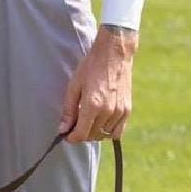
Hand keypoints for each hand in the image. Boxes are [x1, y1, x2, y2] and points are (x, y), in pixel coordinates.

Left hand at [60, 25, 137, 141]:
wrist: (114, 53)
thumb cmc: (91, 66)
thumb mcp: (74, 86)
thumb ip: (69, 110)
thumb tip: (63, 129)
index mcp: (92, 105)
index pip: (81, 134)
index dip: (71, 137)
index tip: (66, 134)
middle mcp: (107, 111)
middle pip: (92, 136)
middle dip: (81, 134)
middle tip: (74, 125)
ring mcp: (119, 111)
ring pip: (104, 135)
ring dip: (94, 133)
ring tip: (87, 121)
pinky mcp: (127, 109)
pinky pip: (117, 131)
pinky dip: (108, 131)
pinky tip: (101, 121)